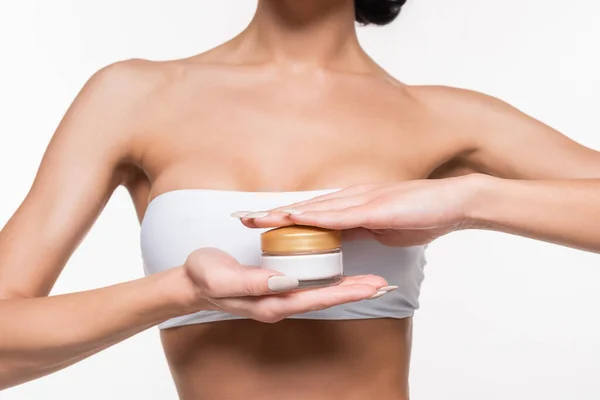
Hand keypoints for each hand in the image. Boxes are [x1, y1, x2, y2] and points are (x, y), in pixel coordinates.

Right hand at [182, 248, 389, 322]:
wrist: (189, 281)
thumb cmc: (204, 275)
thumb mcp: (222, 276)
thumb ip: (251, 281)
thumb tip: (285, 281)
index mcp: (269, 302)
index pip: (315, 298)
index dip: (344, 293)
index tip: (370, 287)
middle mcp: (278, 303)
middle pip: (325, 299)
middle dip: (355, 292)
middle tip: (384, 284)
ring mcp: (278, 296)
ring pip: (320, 294)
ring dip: (347, 288)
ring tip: (373, 282)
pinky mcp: (276, 287)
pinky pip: (309, 286)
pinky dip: (330, 282)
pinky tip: (342, 276)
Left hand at [238, 175, 481, 246]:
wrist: (455, 201)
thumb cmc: (422, 215)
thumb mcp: (383, 228)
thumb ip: (360, 232)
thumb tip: (345, 241)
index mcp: (351, 206)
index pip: (308, 213)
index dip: (280, 217)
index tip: (255, 222)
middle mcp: (350, 200)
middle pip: (302, 208)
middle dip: (269, 213)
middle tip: (238, 217)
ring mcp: (360, 201)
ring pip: (312, 208)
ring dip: (281, 213)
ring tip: (253, 218)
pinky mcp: (374, 208)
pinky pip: (338, 213)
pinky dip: (313, 216)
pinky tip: (292, 216)